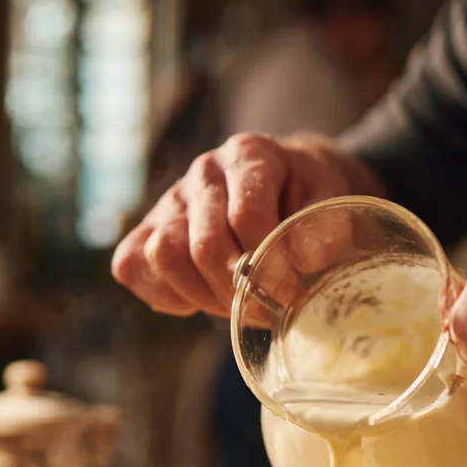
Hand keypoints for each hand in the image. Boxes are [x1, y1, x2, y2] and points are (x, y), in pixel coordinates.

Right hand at [112, 132, 382, 317]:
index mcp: (249, 156)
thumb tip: (301, 258)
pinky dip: (164, 292)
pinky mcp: (146, 229)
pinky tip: (200, 297)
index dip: (268, 268)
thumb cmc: (313, 199)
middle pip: (203, 245)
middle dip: (237, 291)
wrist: (294, 185)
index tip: (289, 296)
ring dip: (201, 295)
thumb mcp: (335, 204)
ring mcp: (170, 200)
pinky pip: (132, 267)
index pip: (246, 219)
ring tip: (235, 304)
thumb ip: (323, 229)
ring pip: (163, 256)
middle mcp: (203, 172)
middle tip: (264, 309)